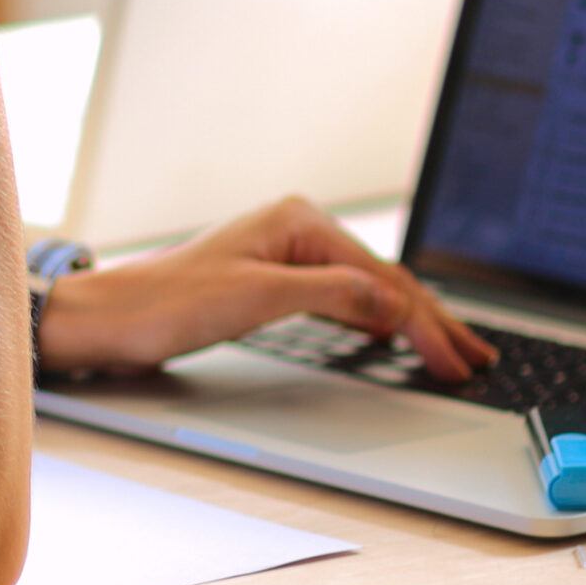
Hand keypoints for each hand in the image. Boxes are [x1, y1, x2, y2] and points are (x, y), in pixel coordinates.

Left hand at [33, 197, 498, 383]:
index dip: (427, 324)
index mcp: (299, 222)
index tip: (457, 362)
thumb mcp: (257, 299)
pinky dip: (377, 321)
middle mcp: (296, 230)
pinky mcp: (272, 282)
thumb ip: (333, 296)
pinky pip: (343, 299)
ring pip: (367, 292)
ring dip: (411, 323)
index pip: (383, 280)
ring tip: (452, 349)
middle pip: (383, 282)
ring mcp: (285, 255)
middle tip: (476, 360)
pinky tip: (393, 335)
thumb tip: (396, 305)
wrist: (109, 320)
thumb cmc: (166, 304)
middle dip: (432, 322)